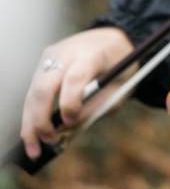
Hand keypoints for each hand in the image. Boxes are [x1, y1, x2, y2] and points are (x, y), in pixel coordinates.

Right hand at [20, 26, 133, 158]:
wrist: (114, 38)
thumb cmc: (121, 66)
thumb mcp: (121, 86)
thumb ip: (97, 107)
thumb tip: (66, 130)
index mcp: (92, 54)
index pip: (75, 78)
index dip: (70, 103)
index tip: (70, 122)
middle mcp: (66, 52)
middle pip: (44, 87)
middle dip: (41, 118)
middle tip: (48, 141)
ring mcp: (50, 57)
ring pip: (33, 92)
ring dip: (30, 123)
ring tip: (34, 150)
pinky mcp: (43, 64)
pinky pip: (33, 92)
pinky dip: (32, 115)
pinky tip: (32, 136)